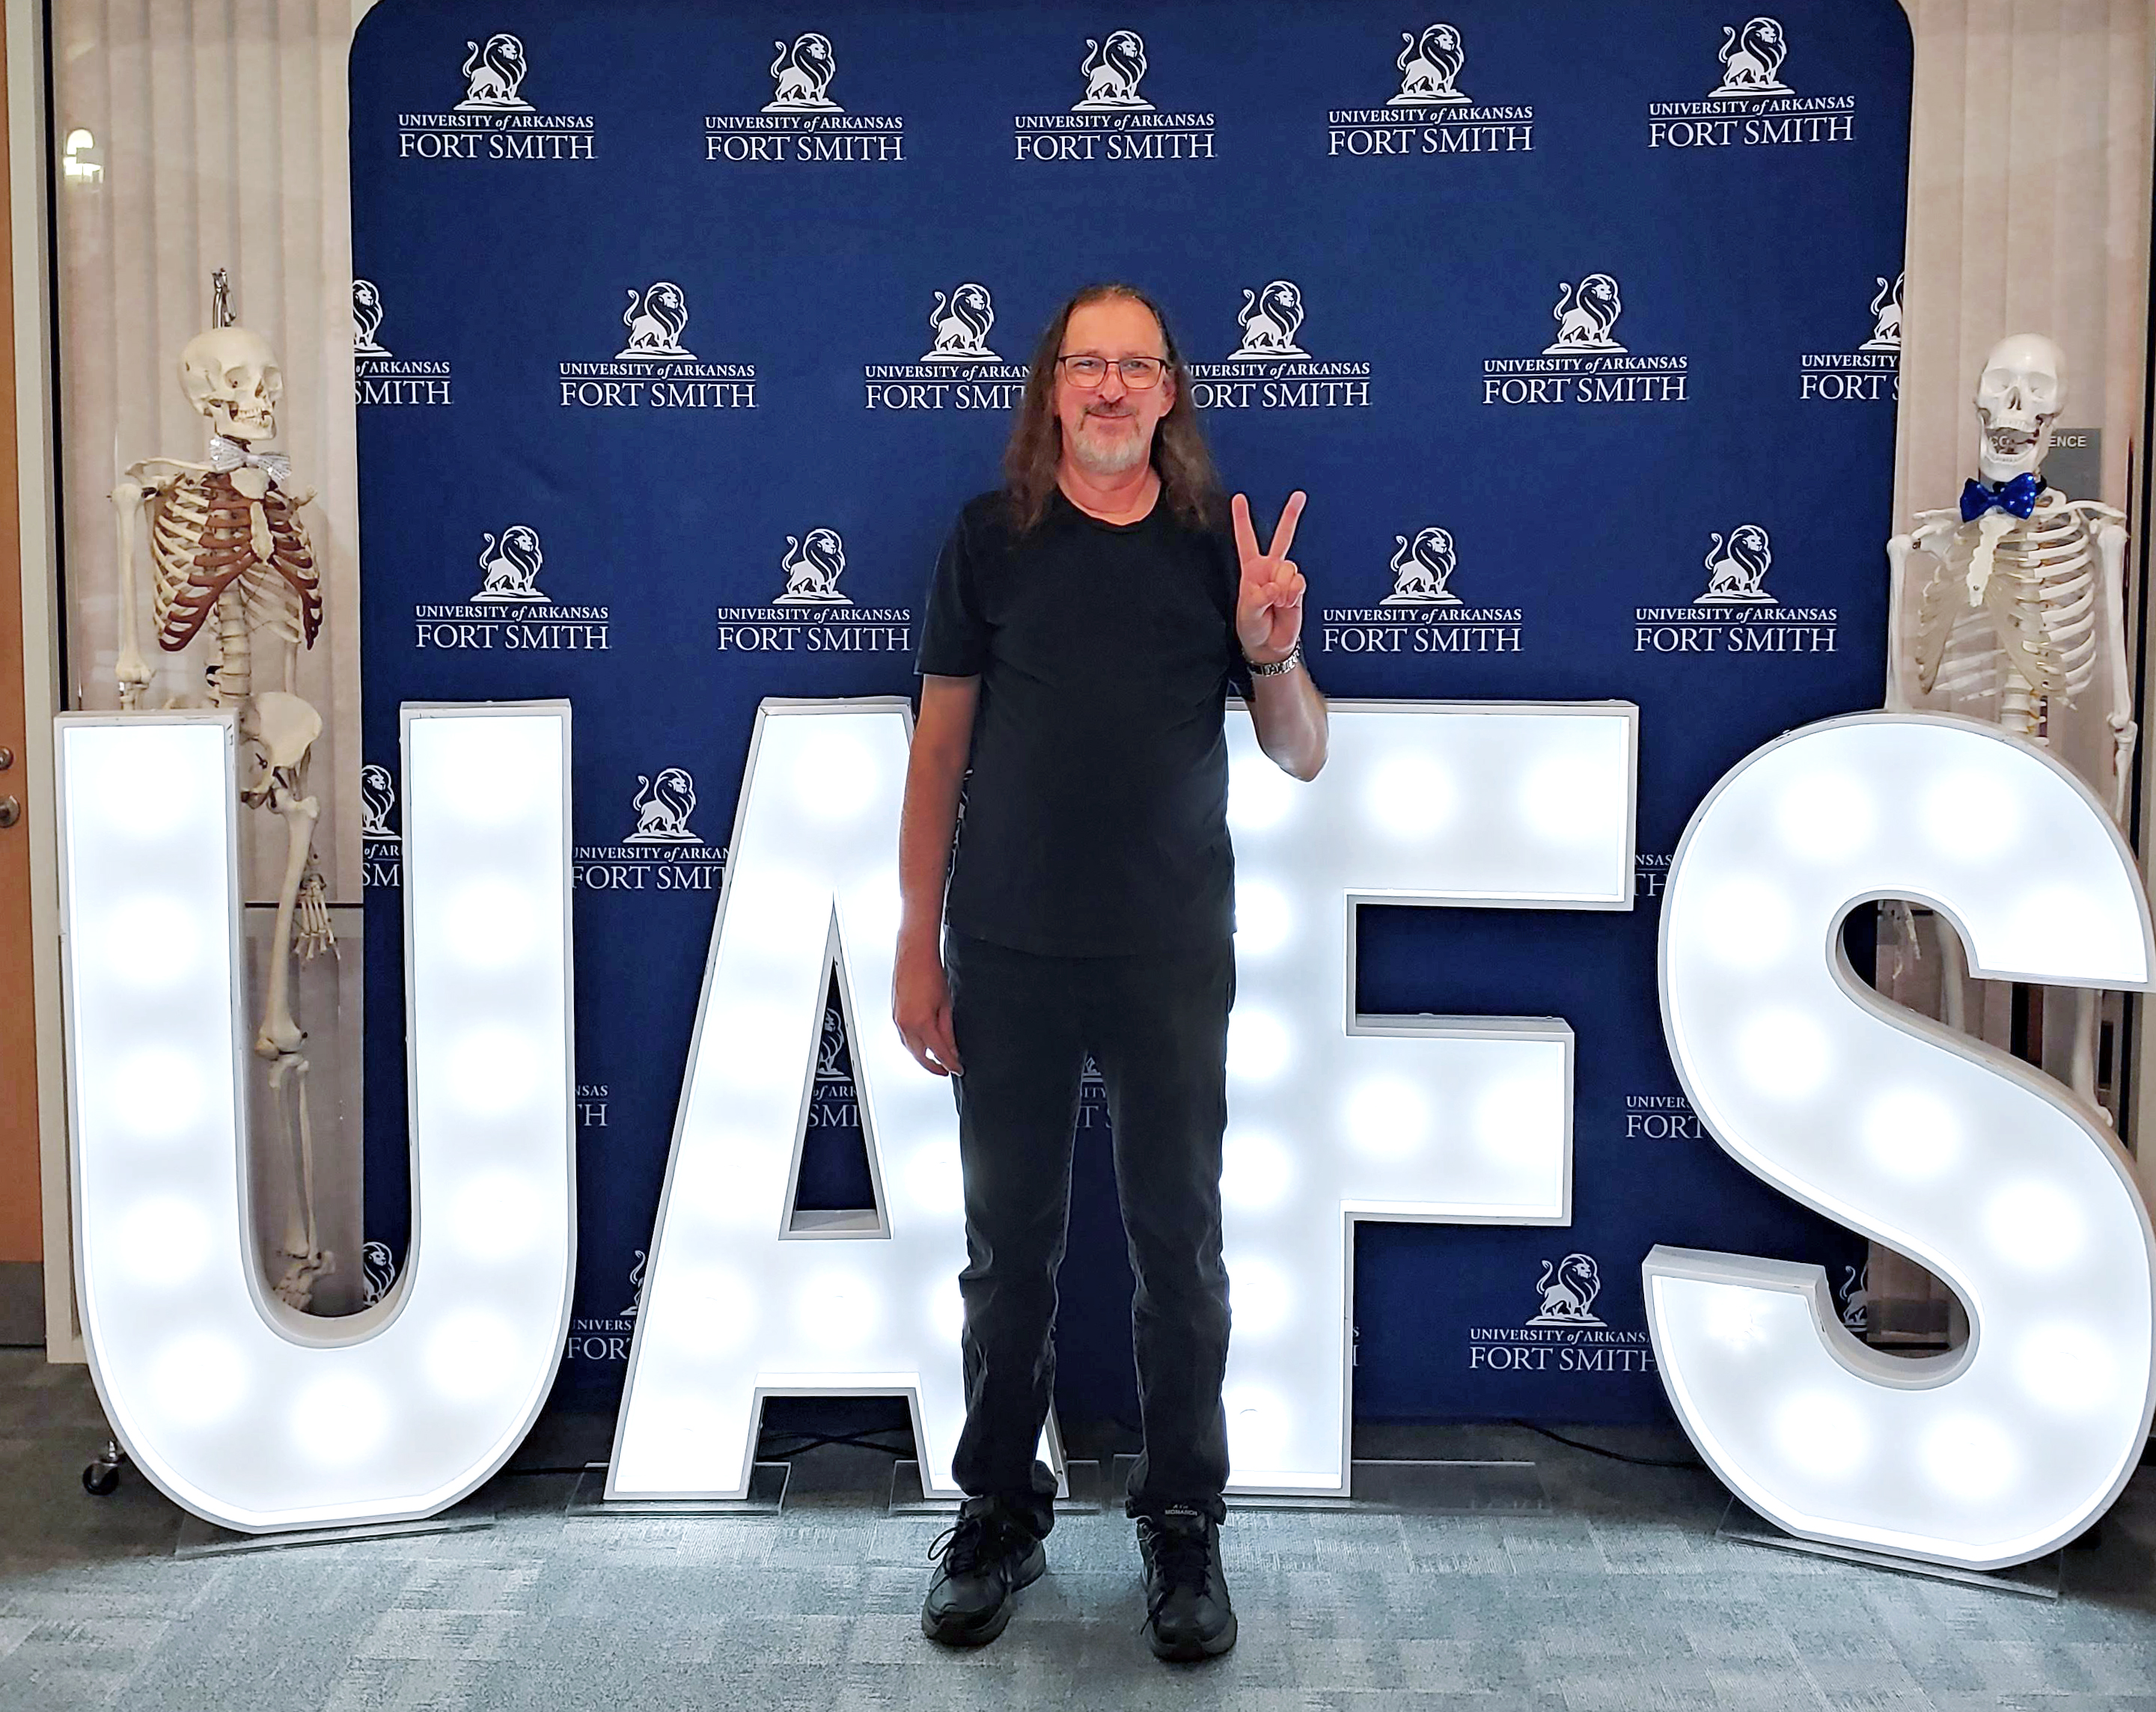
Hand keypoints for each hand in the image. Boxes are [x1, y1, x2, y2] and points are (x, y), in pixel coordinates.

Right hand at [892, 932, 962, 1076]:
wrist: (914, 955)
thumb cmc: (930, 973)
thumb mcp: (946, 1005)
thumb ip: (948, 1030)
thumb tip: (952, 1048)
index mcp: (921, 1023)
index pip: (939, 1052)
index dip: (950, 1063)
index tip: (957, 1069)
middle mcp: (906, 1024)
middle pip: (920, 1056)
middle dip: (933, 1065)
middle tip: (946, 1069)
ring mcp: (898, 1020)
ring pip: (910, 1048)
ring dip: (922, 1056)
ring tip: (936, 1060)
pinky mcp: (895, 1014)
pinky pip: (904, 1037)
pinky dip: (913, 1045)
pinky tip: (922, 1044)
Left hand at [1233, 491, 1305, 662]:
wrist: (1270, 645)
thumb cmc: (1252, 628)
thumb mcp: (1247, 613)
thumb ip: (1259, 597)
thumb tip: (1275, 587)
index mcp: (1251, 570)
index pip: (1246, 540)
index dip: (1242, 519)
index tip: (1239, 498)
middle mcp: (1270, 569)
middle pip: (1282, 537)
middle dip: (1291, 516)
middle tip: (1299, 496)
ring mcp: (1286, 578)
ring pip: (1289, 566)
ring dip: (1283, 587)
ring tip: (1277, 603)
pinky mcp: (1298, 588)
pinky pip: (1299, 582)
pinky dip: (1292, 595)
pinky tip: (1286, 604)